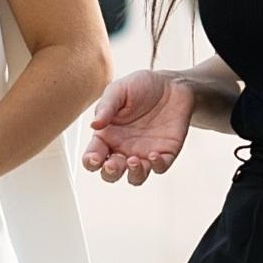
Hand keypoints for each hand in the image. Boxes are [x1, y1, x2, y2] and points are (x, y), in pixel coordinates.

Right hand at [86, 69, 193, 183]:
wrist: (172, 85)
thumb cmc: (141, 86)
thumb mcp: (119, 90)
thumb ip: (106, 107)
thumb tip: (94, 125)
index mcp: (107, 136)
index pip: (93, 156)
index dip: (91, 162)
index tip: (95, 159)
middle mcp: (123, 148)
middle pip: (111, 173)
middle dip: (110, 173)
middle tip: (112, 164)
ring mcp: (144, 153)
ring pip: (135, 177)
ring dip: (133, 174)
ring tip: (134, 161)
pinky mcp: (165, 153)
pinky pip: (160, 168)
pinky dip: (156, 166)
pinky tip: (154, 155)